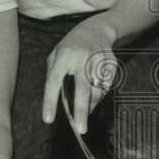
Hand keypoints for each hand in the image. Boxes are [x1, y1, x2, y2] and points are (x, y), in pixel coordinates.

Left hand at [42, 19, 118, 134]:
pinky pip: (106, 87)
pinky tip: (95, 95)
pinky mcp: (110, 64)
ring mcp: (98, 61)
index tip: (48, 120)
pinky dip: (100, 95)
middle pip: (82, 89)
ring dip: (91, 105)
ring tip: (86, 111)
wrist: (95, 29)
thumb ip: (54, 74)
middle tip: (81, 129)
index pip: (53, 82)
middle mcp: (81, 59)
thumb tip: (59, 100)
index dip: (50, 102)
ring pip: (96, 90)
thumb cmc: (70, 46)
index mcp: (63, 56)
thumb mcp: (55, 55)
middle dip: (81, 111)